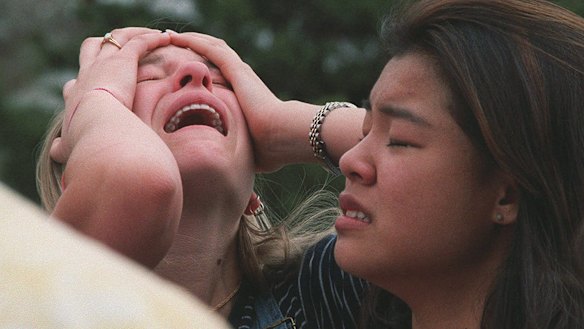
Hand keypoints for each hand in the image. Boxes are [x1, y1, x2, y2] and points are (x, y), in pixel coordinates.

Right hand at [52, 28, 170, 162]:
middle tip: (120, 50)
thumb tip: (56, 151)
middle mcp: (87, 75)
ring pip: (116, 38)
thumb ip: (62, 148)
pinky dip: (152, 38)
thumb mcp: (70, 145)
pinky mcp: (123, 61)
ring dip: (133, 34)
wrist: (98, 128)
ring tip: (150, 36)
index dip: (83, 81)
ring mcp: (104, 64)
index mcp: (76, 96)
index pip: (75, 82)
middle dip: (103, 46)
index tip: (92, 86)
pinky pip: (139, 42)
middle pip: (90, 48)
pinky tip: (165, 38)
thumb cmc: (87, 141)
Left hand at [169, 32, 286, 170]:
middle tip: (172, 43)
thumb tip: (228, 164)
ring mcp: (240, 73)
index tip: (186, 65)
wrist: (282, 136)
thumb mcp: (245, 145)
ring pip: (212, 46)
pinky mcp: (237, 71)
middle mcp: (242, 78)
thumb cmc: (269, 148)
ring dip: (191, 39)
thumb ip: (235, 147)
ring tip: (170, 36)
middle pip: (215, 54)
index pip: (221, 72)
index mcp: (244, 93)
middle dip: (194, 47)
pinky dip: (194, 41)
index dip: (203, 65)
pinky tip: (178, 37)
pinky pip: (212, 50)